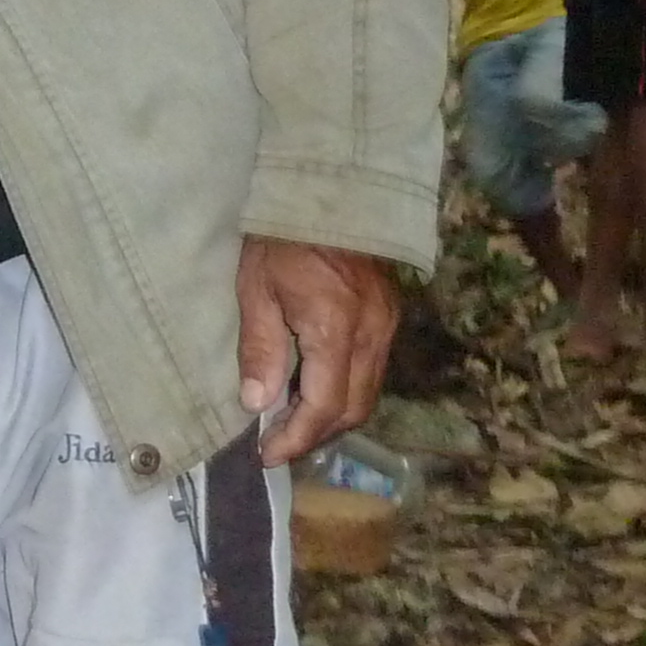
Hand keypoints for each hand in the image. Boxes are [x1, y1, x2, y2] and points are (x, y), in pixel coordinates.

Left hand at [235, 238, 396, 466]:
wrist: (327, 191)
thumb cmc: (281, 239)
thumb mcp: (256, 290)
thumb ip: (260, 348)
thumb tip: (257, 404)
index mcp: (336, 327)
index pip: (325, 405)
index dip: (296, 438)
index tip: (266, 454)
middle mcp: (372, 333)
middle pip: (353, 409)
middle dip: (315, 436)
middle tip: (276, 445)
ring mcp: (387, 325)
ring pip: (368, 393)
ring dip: (332, 418)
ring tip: (292, 425)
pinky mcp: (389, 316)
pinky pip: (372, 371)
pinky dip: (345, 392)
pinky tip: (315, 391)